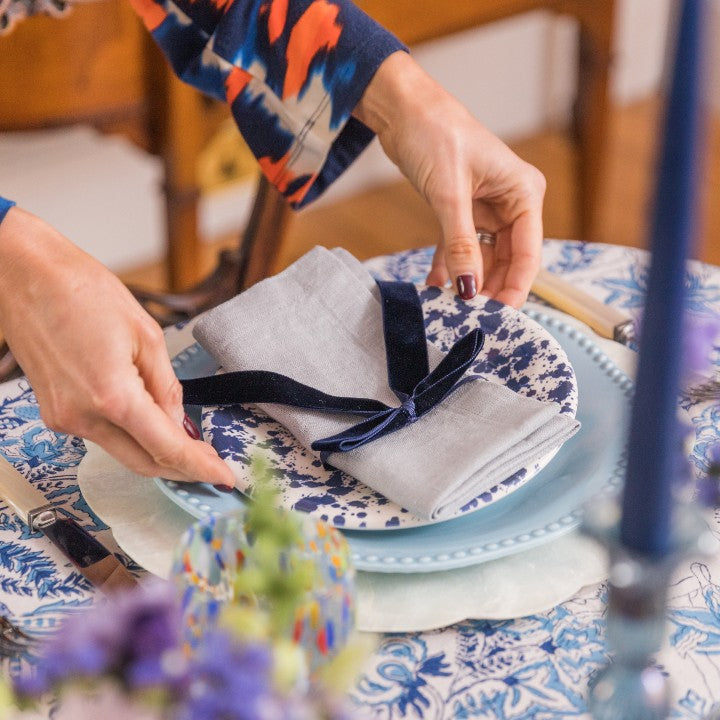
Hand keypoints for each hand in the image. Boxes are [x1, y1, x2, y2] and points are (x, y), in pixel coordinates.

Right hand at [0, 208, 234, 487]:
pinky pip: (101, 434)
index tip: (224, 477)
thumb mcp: (146, 334)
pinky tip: (148, 417)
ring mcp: (64, 418)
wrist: (25, 275)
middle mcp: (83, 417)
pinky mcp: (55, 412)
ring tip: (186, 437)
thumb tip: (178, 422)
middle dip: (181, 468)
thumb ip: (166, 386)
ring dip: (155, 449)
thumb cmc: (83, 291)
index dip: (200, 467)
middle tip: (211, 463)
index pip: (167, 449)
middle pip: (143, 462)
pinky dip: (129, 433)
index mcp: (112, 396)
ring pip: (122, 451)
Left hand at [354, 51, 545, 307]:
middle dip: (489, 289)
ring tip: (450, 308)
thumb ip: (461, 245)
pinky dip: (448, 267)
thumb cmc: (434, 134)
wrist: (403, 109)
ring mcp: (486, 209)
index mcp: (523, 193)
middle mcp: (511, 203)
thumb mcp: (449, 194)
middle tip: (471, 319)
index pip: (528, 254)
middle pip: (507, 261)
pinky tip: (435, 288)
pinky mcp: (462, 211)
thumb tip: (468, 290)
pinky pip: (459, 248)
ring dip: (467, 282)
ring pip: (483, 258)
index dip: (515, 288)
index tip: (499, 318)